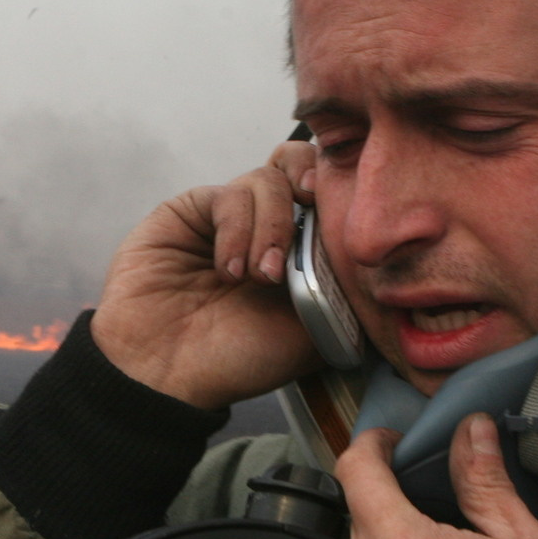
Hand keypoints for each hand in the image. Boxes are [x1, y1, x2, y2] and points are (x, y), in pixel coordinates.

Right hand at [93, 141, 322, 409]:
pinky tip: (229, 270)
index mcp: (301, 250)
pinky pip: (228, 195)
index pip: (330, 194)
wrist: (169, 375)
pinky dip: (236, 229)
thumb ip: (340, 291)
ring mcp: (229, 215)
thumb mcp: (310, 335)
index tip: (343, 212)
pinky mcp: (191, 209)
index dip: (340, 189)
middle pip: (300, 163)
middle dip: (311, 179)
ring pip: (267, 179)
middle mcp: (267, 225)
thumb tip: (368, 251)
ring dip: (270, 226)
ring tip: (259, 277)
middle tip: (310, 205)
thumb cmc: (238, 359)